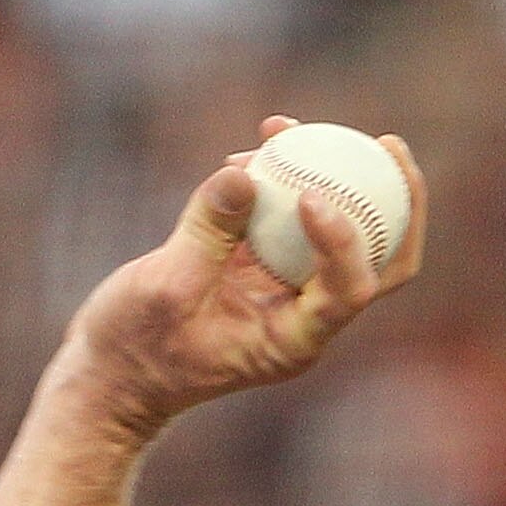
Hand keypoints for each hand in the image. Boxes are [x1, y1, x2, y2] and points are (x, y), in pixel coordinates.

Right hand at [51, 117, 429, 444]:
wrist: (108, 379)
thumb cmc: (132, 351)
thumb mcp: (162, 291)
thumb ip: (206, 232)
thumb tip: (245, 171)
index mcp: (294, 340)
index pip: (351, 288)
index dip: (346, 239)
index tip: (309, 196)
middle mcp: (304, 316)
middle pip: (382, 258)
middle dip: (396, 199)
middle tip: (384, 144)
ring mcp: (285, 292)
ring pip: (339, 230)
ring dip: (328, 174)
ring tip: (288, 126)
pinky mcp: (259, 270)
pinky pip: (288, 220)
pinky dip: (280, 182)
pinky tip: (254, 145)